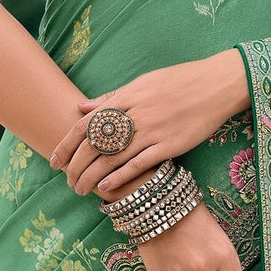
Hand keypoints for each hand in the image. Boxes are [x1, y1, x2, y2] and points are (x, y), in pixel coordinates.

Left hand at [49, 49, 249, 200]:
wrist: (216, 84)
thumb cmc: (179, 81)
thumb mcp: (142, 83)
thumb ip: (112, 98)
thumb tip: (81, 107)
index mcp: (126, 98)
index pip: (86, 124)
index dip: (67, 144)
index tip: (54, 160)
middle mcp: (135, 115)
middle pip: (94, 145)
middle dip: (76, 166)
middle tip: (67, 181)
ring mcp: (152, 131)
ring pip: (112, 158)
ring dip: (92, 177)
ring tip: (81, 189)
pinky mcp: (170, 145)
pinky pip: (139, 164)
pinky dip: (120, 177)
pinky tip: (106, 189)